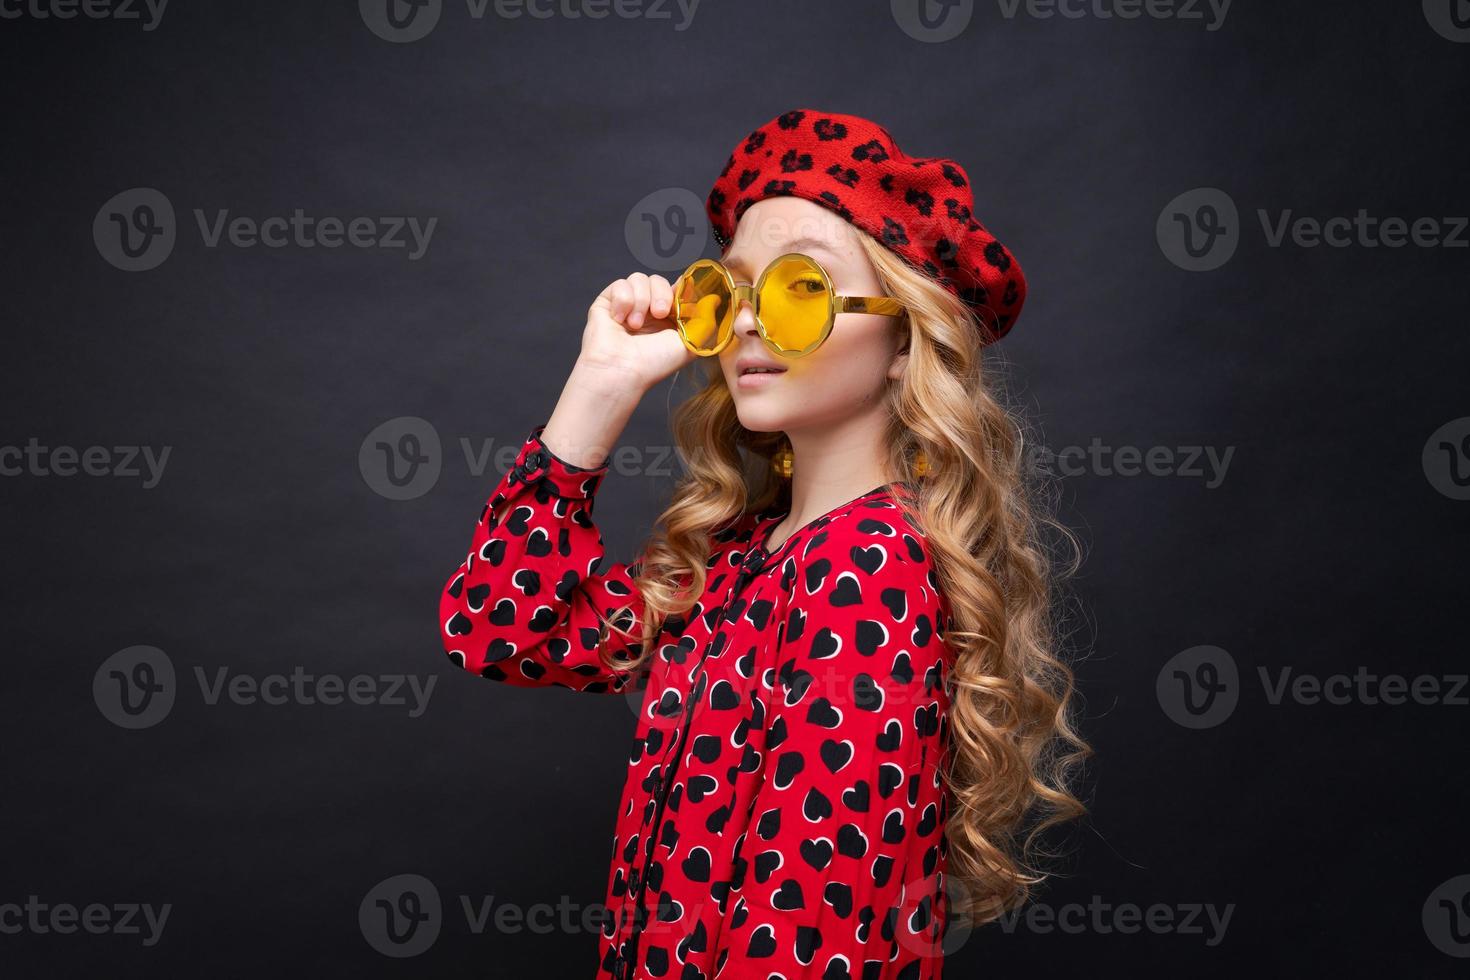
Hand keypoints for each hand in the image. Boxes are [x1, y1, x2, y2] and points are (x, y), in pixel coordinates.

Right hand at [577, 272, 696, 393]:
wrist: (622, 369)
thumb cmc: (654, 363)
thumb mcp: (691, 342)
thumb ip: (705, 320)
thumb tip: (715, 298)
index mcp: (667, 320)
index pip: (675, 290)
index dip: (679, 290)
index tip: (679, 301)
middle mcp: (647, 312)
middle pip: (659, 280)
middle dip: (662, 294)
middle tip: (659, 313)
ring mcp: (627, 306)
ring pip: (639, 279)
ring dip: (641, 300)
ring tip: (635, 325)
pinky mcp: (608, 303)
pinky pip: (621, 284)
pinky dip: (623, 301)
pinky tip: (620, 320)